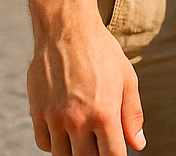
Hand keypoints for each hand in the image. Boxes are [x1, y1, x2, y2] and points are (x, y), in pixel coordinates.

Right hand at [28, 21, 143, 154]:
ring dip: (74, 152)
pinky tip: (66, 133)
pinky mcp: (37, 113)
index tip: (117, 155)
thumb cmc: (102, 54)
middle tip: (100, 146)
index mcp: (104, 113)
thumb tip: (138, 144)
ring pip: (62, 155)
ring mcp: (54, 118)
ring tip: (85, 138)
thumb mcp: (127, 80)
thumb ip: (132, 115)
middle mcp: (77, 120)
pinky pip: (44, 144)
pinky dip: (55, 144)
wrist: (67, 31)